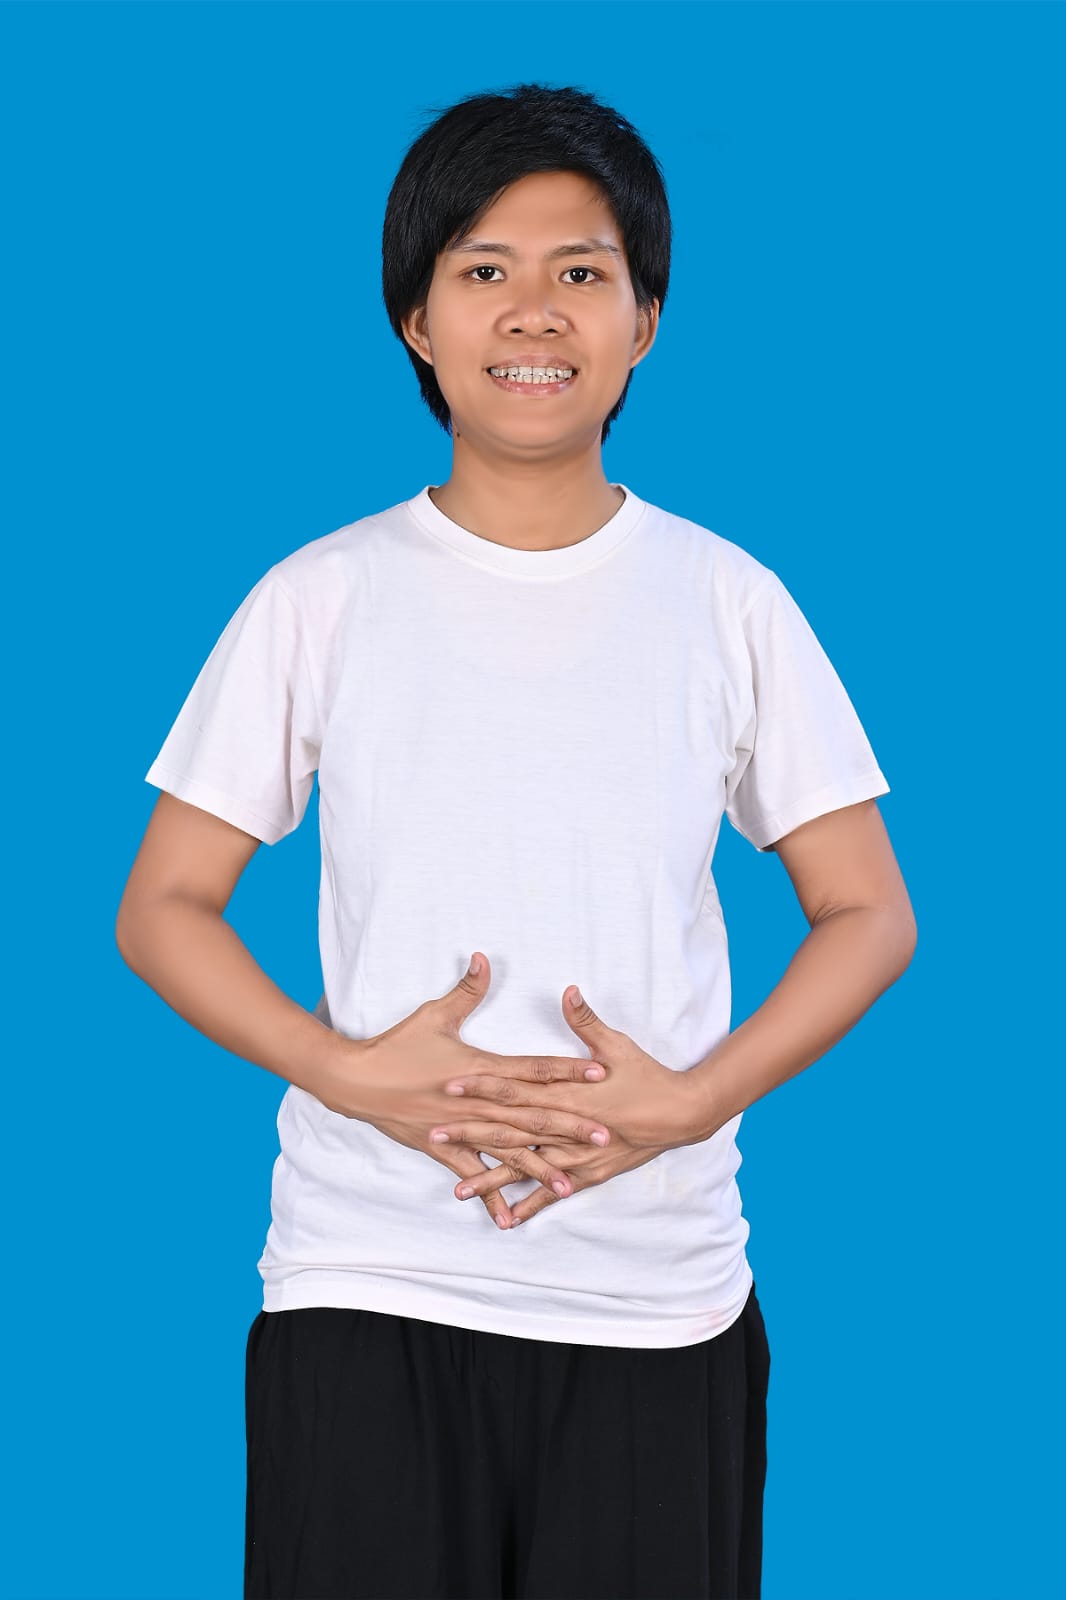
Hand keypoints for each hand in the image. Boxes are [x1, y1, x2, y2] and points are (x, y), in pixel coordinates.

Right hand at [320, 952, 612, 1231]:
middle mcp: (476, 1104)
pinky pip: (473, 1174)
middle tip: (605, 1136)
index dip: (567, 1070)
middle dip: (570, 1127)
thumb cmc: (397, 1045)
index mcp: (479, 1070)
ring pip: (509, 1152)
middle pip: (531, 1116)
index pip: (532, 1070)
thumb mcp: (433, 1014)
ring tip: (571, 1185)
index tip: (599, 1073)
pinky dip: (491, 1194)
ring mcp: (461, 1130)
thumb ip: (466, 990)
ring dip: (541, 1168)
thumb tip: (483, 957)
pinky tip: (510, 1217)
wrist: (356, 1082)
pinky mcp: (443, 1149)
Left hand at [430, 983, 700, 1226]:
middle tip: (434, 1135)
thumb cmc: (648, 1077)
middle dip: (470, 1133)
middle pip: (509, 1131)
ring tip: (458, 1189)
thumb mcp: (616, 1045)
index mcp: (568, 1095)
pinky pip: (552, 1191)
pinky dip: (530, 1204)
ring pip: (525, 1167)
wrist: (681, 1116)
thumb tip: (568, 991)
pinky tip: (506, 1218)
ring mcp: (576, 1155)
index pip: (515, 1089)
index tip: (450, 1084)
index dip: (481, 1086)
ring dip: (492, 1177)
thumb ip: (586, 1021)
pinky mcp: (587, 1173)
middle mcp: (566, 1129)